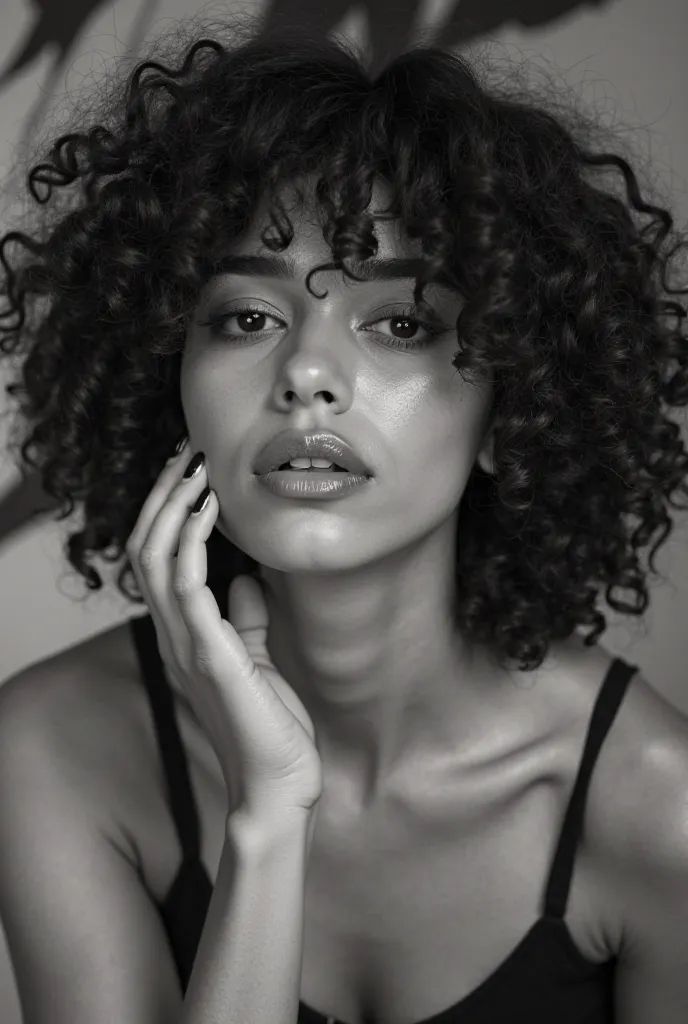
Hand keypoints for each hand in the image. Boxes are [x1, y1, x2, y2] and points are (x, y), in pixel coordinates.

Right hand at [125, 441, 322, 820]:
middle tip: (189, 449)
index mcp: (184, 634)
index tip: (192, 469)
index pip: (158, 558)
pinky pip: (187, 584)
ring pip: (157, 556)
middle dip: (165, 493)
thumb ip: (245, 622)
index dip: (167, 510)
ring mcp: (187, 644)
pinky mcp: (210, 655)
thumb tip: (248, 581)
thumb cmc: (273, 728)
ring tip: (197, 464)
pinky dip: (193, 538)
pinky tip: (211, 507)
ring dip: (174, 503)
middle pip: (147, 546)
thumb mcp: (257, 660)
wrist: (279, 786)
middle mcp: (175, 634)